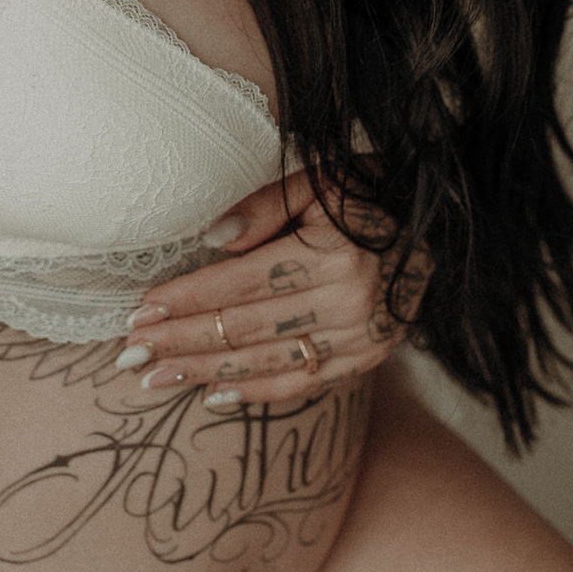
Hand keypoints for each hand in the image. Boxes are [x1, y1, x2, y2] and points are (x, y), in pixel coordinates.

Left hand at [117, 168, 432, 406]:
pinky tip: (214, 394)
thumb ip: (264, 204)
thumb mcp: (320, 177)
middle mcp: (351, 303)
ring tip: (157, 378)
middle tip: (132, 355)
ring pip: (267, 363)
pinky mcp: (371, 358)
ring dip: (206, 373)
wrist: (440, 220)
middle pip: (244, 329)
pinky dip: (256, 392)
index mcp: (334, 254)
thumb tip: (209, 238)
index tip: (140, 311)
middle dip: (182, 343)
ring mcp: (364, 338)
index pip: (239, 284)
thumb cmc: (368, 189)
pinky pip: (304, 383)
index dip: (185, 300)